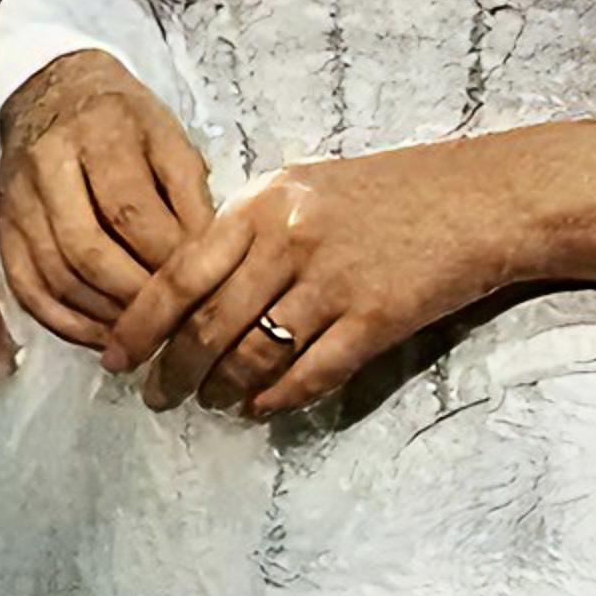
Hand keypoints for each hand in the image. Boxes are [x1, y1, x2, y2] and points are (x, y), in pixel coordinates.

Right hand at [0, 50, 212, 351]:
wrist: (52, 91)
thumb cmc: (125, 121)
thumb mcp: (169, 136)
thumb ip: (190, 194)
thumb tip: (209, 263)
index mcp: (100, 131)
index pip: (130, 211)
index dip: (166, 261)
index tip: (201, 291)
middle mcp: (48, 164)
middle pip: (87, 250)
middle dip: (135, 298)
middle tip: (173, 323)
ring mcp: (17, 199)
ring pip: (56, 276)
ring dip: (103, 317)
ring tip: (145, 335)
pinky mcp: (1, 228)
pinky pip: (27, 290)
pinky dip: (66, 323)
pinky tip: (103, 336)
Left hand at [98, 136, 518, 420]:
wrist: (479, 198)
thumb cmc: (387, 192)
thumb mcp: (304, 189)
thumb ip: (246, 229)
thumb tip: (184, 289)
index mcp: (263, 202)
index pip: (179, 272)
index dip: (139, 323)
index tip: (116, 356)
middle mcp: (291, 240)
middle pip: (208, 325)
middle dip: (173, 371)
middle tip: (157, 396)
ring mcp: (335, 282)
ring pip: (253, 357)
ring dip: (221, 390)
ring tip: (210, 402)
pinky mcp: (376, 320)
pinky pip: (309, 376)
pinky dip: (276, 399)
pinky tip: (261, 406)